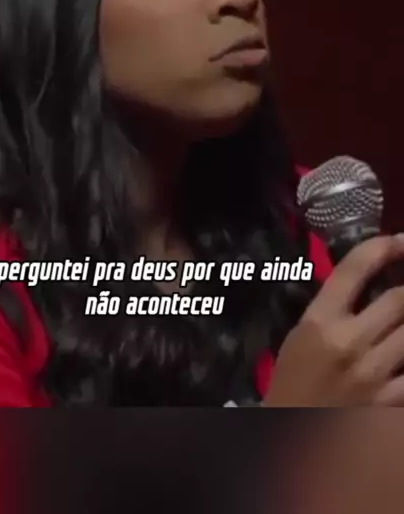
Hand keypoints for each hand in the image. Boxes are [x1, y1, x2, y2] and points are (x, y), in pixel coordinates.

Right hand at [265, 235, 403, 405]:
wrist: (290, 440)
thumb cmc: (293, 384)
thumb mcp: (302, 337)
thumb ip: (333, 309)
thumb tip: (369, 281)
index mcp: (320, 322)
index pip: (355, 269)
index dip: (384, 247)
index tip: (399, 242)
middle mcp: (349, 343)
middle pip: (401, 300)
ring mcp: (374, 376)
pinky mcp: (391, 405)